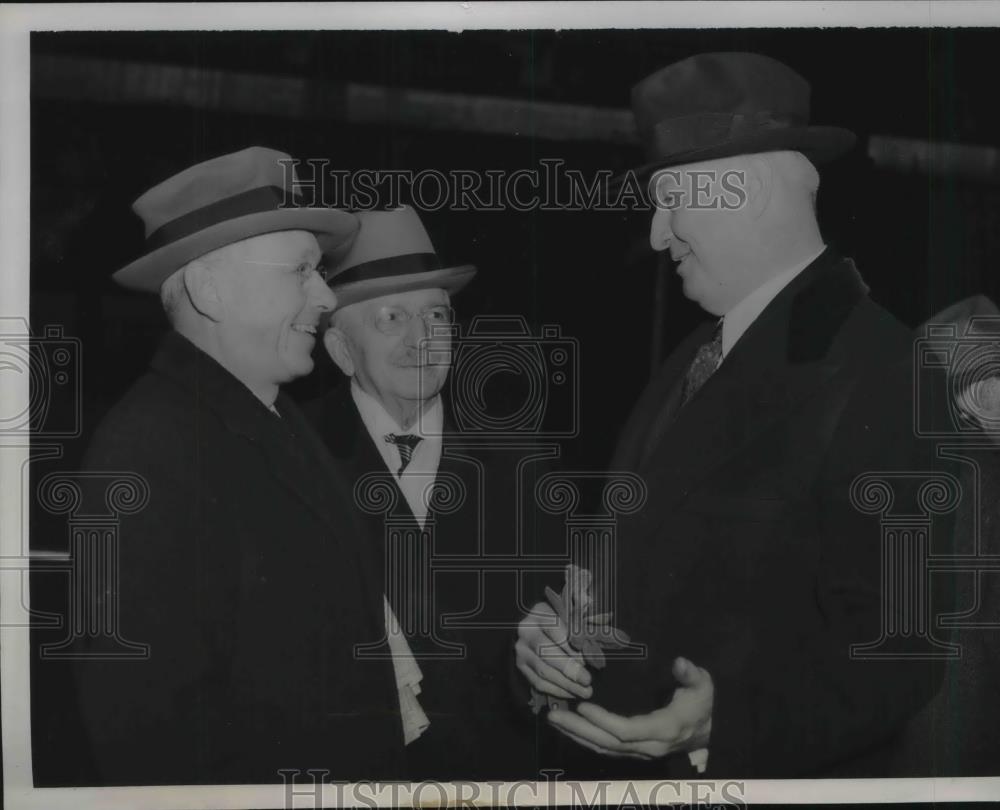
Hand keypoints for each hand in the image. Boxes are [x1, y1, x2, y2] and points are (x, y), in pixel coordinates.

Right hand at [515, 601, 593, 700]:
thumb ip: (586, 614)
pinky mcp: (521, 665)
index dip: (571, 644)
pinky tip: (572, 693)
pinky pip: (537, 682)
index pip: (554, 627)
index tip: (588, 657)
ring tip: (585, 691)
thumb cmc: (562, 620)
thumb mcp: (573, 611)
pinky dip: (556, 690)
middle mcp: (527, 630)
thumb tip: (602, 616)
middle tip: (587, 680)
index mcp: (540, 612)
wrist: (537, 628)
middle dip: (569, 668)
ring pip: (543, 670)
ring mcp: (522, 650)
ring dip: (566, 684)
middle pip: (546, 651)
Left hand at [547, 656, 712, 758]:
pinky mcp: (634, 752)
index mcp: (662, 730)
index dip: (602, 721)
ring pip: (603, 749)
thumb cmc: (702, 703)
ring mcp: (640, 752)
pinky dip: (585, 739)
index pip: (626, 731)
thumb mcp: (702, 685)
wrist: (710, 731)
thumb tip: (679, 662)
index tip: (582, 706)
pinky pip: (606, 749)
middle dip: (578, 730)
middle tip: (553, 714)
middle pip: (607, 743)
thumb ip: (691, 674)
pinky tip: (569, 728)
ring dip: (576, 735)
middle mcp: (648, 746)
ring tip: (554, 719)